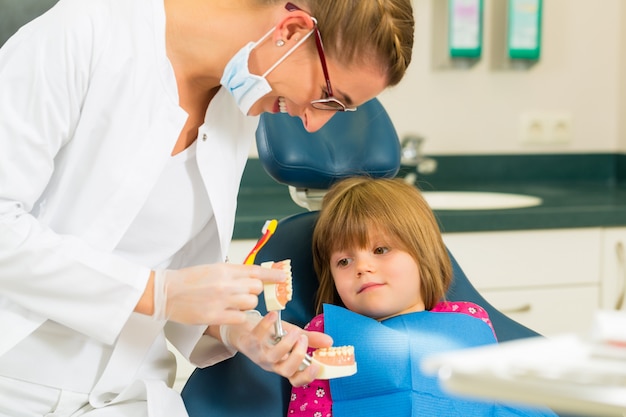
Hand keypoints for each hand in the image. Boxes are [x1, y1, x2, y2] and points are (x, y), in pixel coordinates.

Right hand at [152, 263, 286, 324]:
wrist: (166, 292)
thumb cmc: (187, 280)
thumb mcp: (211, 269)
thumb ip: (232, 273)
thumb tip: (251, 277)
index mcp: (225, 268)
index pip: (256, 271)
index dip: (272, 275)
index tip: (283, 277)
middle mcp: (226, 282)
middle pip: (256, 288)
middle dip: (255, 293)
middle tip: (245, 295)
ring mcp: (221, 299)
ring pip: (251, 303)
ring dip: (246, 306)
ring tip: (234, 306)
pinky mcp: (215, 315)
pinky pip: (240, 318)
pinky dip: (238, 318)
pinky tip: (229, 315)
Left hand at [221, 311, 332, 385]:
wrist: (244, 327)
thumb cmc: (270, 334)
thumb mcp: (292, 335)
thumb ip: (311, 339)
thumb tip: (330, 342)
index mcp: (284, 364)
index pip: (296, 379)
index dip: (307, 377)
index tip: (316, 365)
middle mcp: (272, 364)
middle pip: (286, 371)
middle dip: (297, 356)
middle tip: (303, 340)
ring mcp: (259, 354)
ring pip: (273, 357)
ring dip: (286, 344)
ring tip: (294, 331)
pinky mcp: (248, 342)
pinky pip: (257, 337)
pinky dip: (267, 324)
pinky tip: (275, 315)